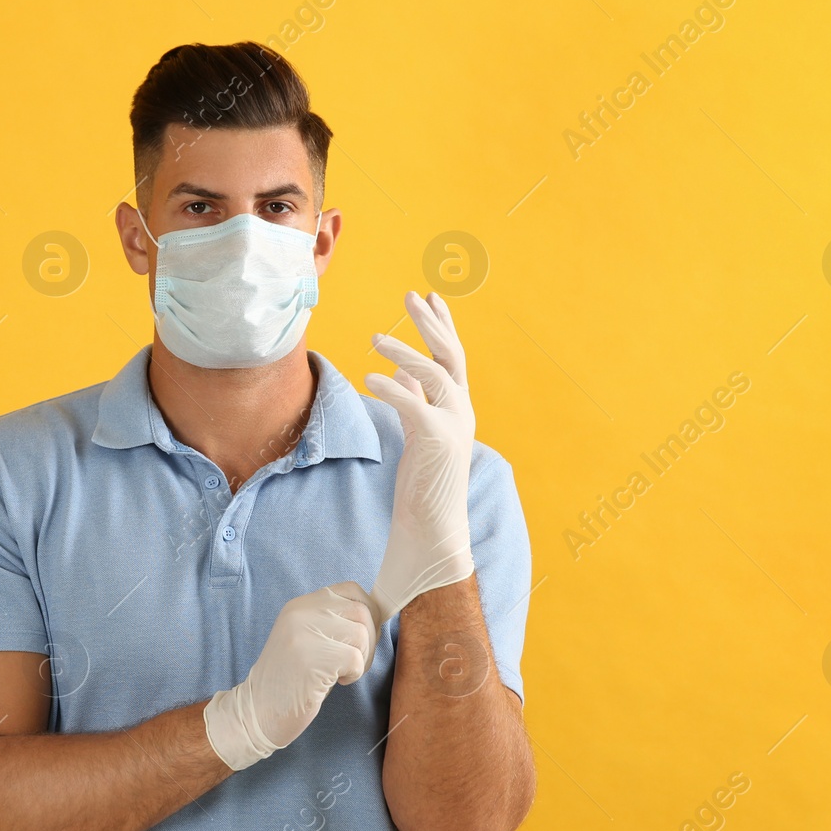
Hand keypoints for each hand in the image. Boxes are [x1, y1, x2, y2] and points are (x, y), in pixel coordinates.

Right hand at [203, 582, 375, 770]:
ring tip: (343, 672)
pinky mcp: (312, 659)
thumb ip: (332, 621)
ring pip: (361, 633)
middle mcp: (300, 613)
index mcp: (299, 605)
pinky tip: (337, 681)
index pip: (350, 589)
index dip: (368, 610)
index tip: (363, 635)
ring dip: (362, 658)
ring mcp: (304, 634)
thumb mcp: (305, 638)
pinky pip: (355, 657)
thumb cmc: (291, 679)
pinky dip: (354, 673)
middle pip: (361, 610)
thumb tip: (376, 615)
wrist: (257, 710)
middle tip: (354, 661)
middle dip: (369, 639)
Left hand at [362, 291, 476, 652]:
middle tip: (413, 293)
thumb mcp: (417, 438)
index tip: (430, 297)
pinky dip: (392, 387)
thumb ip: (413, 404)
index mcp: (457, 411)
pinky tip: (368, 380)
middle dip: (433, 322)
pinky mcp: (437, 443)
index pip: (452, 358)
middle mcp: (461, 413)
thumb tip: (399, 375)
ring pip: (435, 372)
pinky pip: (414, 403)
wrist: (435, 536)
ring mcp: (453, 426)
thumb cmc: (422, 493)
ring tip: (375, 337)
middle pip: (452, 355)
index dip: (442, 326)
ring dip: (406, 349)